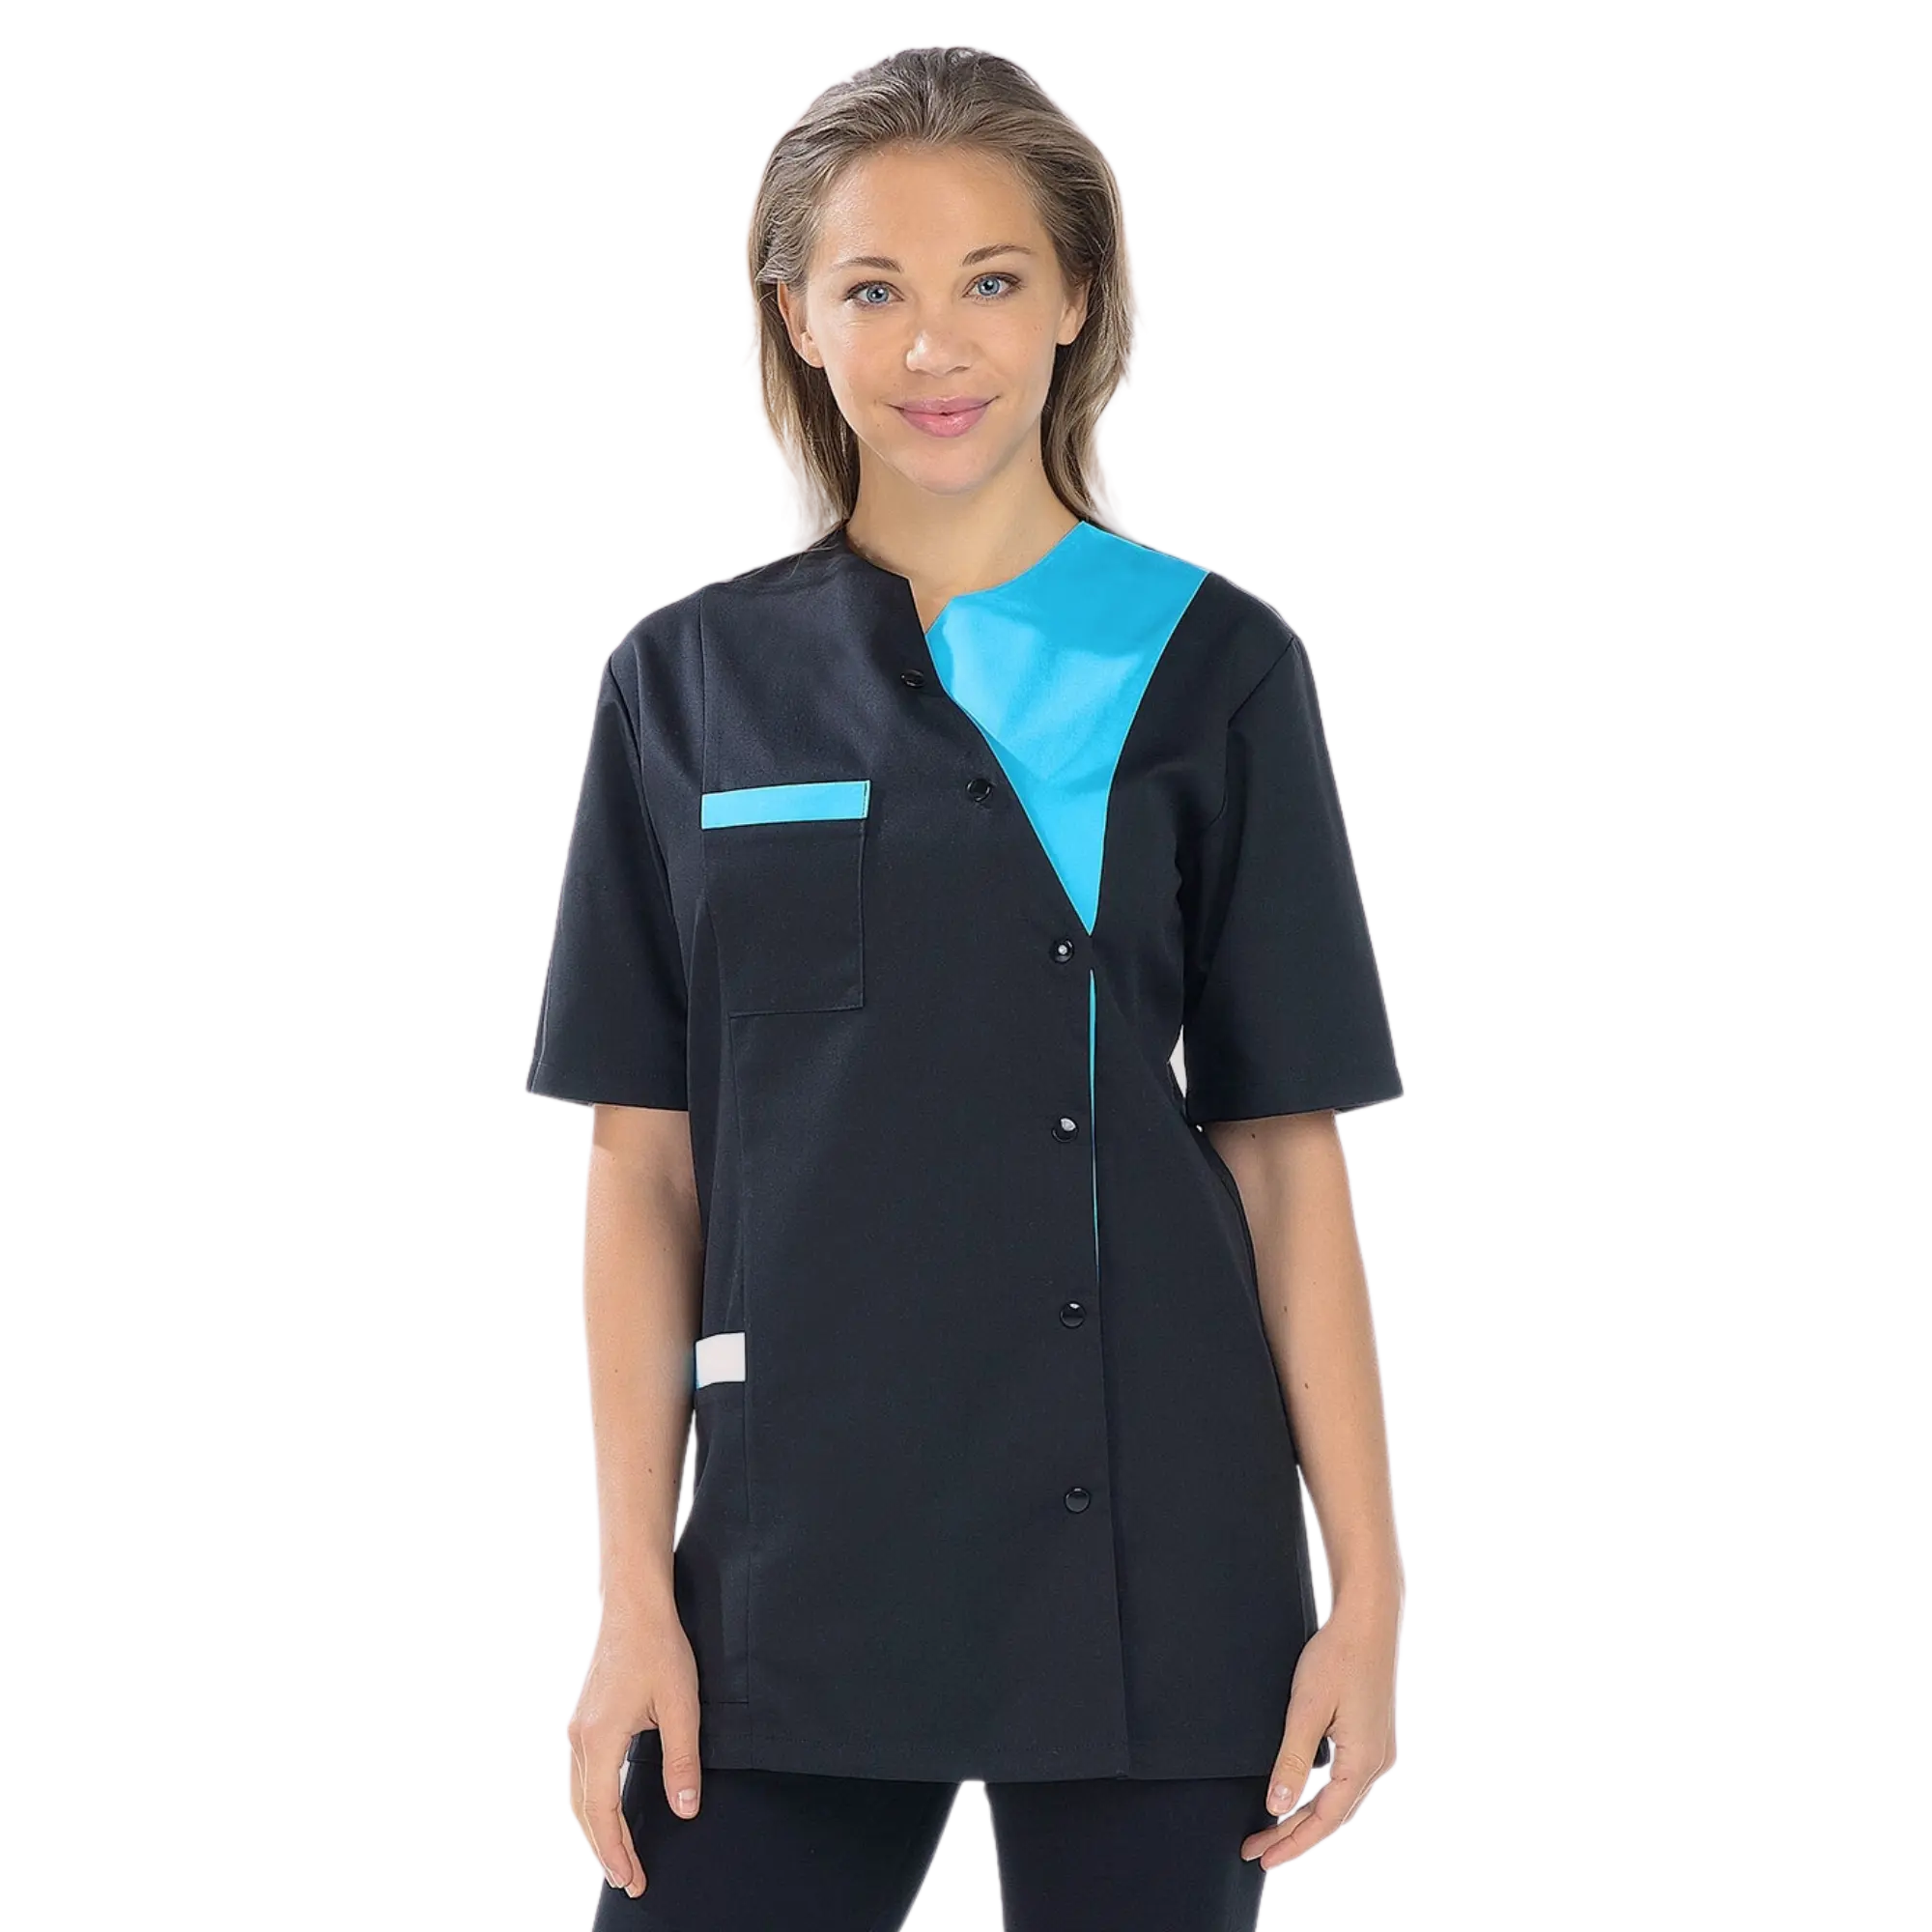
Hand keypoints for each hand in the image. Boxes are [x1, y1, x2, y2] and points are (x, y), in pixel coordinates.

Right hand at [565, 1600, 704, 1901]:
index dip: (615, 1850)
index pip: (601, 1811)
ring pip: (575, 1795)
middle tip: (629, 1879)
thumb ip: (682, 1760)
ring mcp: (573, 1728)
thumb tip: (686, 1808)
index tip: (631, 1878)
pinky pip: (577, 1775)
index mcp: (600, 1737)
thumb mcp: (680, 1705)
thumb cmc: (656, 1647)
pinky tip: (604, 1814)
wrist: (633, 1606)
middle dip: (604, 1849)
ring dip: (595, 1828)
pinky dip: (589, 1804)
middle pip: (582, 1810)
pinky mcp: (579, 1720)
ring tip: (617, 1856)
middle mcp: (577, 1737)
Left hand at [1241, 1586, 1401, 1870]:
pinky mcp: (1373, 1741)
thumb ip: (1291, 1761)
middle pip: (1331, 1817)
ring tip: (1274, 1829)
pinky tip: (1303, 1797)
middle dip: (1293, 1836)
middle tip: (1258, 1848)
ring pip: (1339, 1802)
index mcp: (1361, 1762)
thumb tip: (1278, 1805)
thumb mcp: (1305, 1709)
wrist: (1367, 1624)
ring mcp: (1378, 1753)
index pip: (1323, 1820)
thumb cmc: (1339, 1657)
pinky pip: (1345, 1783)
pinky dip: (1321, 1797)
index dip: (1291, 1842)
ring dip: (1306, 1817)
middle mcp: (1376, 1764)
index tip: (1264, 1856)